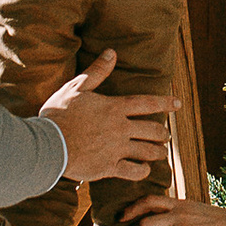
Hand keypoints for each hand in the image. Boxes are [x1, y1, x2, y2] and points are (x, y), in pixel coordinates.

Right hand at [44, 51, 171, 190]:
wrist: (47, 145)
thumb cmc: (59, 114)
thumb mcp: (76, 88)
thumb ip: (96, 72)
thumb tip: (112, 53)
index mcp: (114, 108)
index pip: (146, 103)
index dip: (165, 103)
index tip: (178, 104)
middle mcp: (120, 128)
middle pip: (153, 130)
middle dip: (162, 133)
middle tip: (165, 135)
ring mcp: (116, 149)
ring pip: (148, 152)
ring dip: (158, 153)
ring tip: (161, 154)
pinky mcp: (109, 168)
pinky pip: (134, 172)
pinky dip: (142, 171)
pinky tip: (143, 170)